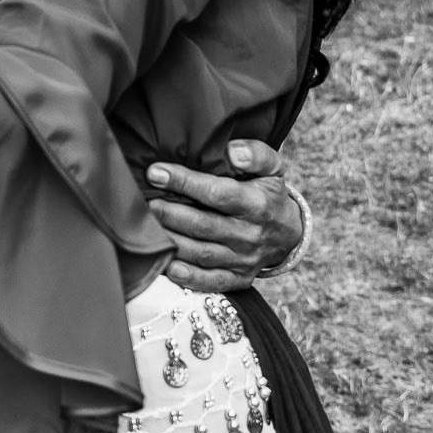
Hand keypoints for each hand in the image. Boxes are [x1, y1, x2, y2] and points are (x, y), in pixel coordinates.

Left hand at [145, 140, 302, 292]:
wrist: (289, 234)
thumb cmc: (269, 193)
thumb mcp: (273, 168)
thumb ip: (256, 154)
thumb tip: (232, 151)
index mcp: (256, 203)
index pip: (217, 193)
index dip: (184, 182)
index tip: (155, 172)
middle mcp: (249, 234)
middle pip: (203, 225)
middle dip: (169, 213)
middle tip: (143, 202)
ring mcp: (243, 259)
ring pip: (202, 254)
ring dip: (172, 242)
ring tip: (145, 228)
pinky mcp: (239, 278)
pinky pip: (212, 281)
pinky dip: (189, 277)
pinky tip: (167, 266)